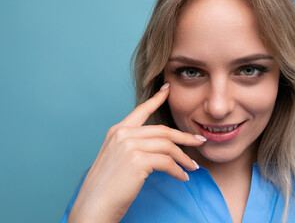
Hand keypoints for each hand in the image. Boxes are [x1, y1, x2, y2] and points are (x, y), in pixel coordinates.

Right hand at [68, 83, 205, 222]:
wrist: (93, 205)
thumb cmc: (106, 186)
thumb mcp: (117, 158)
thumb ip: (133, 146)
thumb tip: (158, 148)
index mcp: (117, 131)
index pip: (141, 110)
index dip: (156, 99)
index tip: (167, 90)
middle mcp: (123, 134)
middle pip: (162, 131)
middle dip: (184, 137)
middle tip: (199, 141)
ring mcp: (129, 146)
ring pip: (168, 146)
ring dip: (184, 158)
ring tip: (193, 167)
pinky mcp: (137, 160)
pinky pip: (167, 163)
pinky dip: (178, 171)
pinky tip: (182, 177)